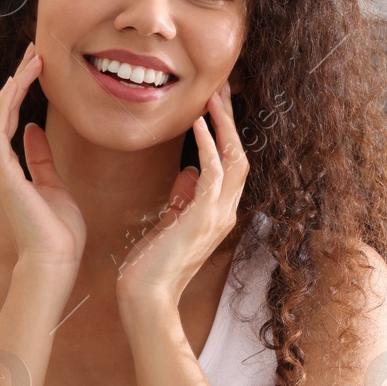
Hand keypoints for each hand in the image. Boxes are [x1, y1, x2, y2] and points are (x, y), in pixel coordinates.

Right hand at [0, 41, 85, 272]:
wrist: (54, 260)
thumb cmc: (57, 232)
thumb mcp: (52, 185)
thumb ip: (39, 158)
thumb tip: (35, 130)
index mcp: (3, 172)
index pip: (7, 121)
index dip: (20, 92)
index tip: (36, 68)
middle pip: (0, 111)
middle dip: (17, 79)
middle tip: (34, 52)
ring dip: (16, 82)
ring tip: (34, 58)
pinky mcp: (0, 170)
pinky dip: (10, 100)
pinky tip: (23, 79)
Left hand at [114, 81, 249, 313]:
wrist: (147, 297)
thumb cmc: (152, 265)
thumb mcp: (169, 224)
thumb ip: (182, 198)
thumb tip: (188, 171)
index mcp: (217, 213)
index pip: (230, 165)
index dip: (226, 133)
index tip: (215, 104)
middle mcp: (224, 213)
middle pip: (239, 156)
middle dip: (231, 121)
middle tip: (221, 88)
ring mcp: (217, 216)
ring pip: (233, 160)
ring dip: (224, 126)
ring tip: (213, 97)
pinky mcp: (202, 219)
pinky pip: (213, 175)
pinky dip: (208, 146)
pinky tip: (198, 124)